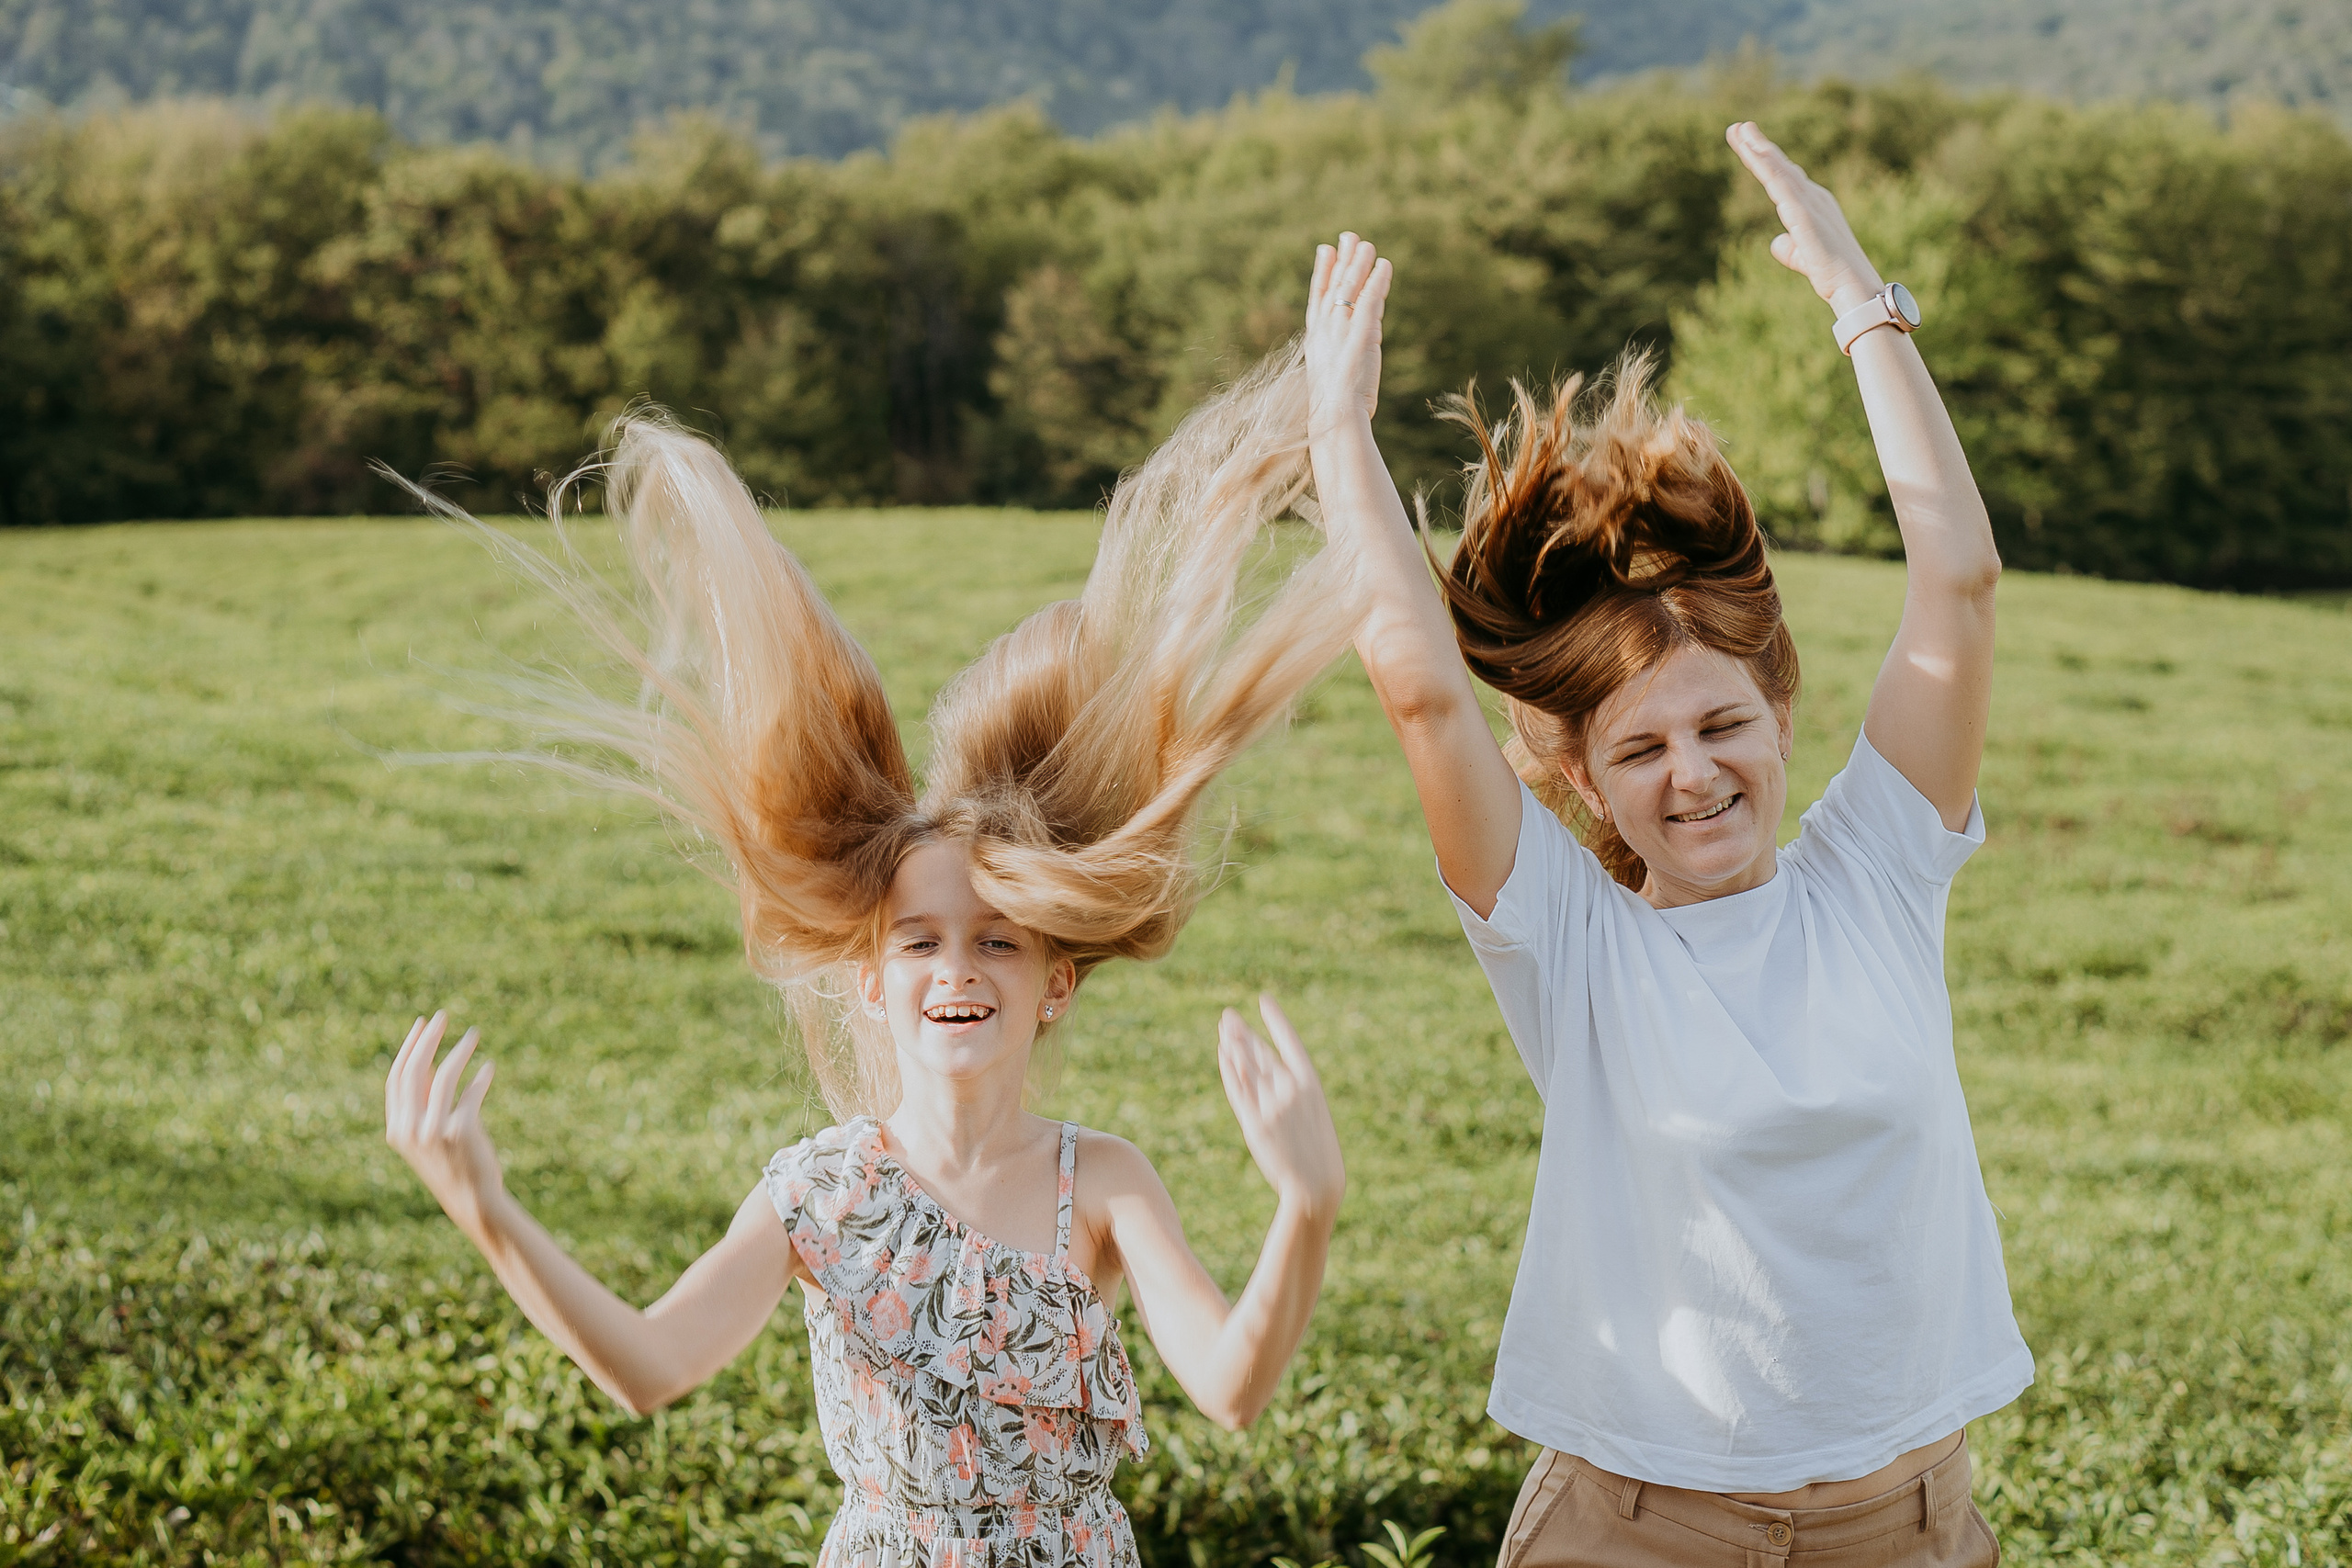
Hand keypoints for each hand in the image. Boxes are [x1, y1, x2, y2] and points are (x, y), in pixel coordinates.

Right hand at [385, 1010, 506, 1232]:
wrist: (474, 1200)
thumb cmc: (453, 1163)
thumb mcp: (429, 1133)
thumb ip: (426, 1101)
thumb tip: (432, 1060)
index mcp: (396, 1129)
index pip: (397, 1079)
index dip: (409, 1049)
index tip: (423, 1025)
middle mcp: (410, 1129)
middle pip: (415, 1070)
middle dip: (428, 1039)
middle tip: (443, 1017)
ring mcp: (434, 1130)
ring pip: (445, 1075)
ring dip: (460, 1050)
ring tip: (474, 1034)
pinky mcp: (461, 1130)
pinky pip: (472, 1092)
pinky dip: (481, 1077)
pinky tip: (489, 1069)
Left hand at [1217, 996, 1344, 1215]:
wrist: (1316, 1184)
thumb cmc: (1318, 1151)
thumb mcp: (1312, 1113)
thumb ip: (1290, 1089)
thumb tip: (1265, 1069)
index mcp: (1311, 1083)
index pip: (1290, 1042)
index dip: (1276, 1020)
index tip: (1264, 1000)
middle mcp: (1289, 1088)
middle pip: (1261, 1054)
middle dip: (1244, 1033)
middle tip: (1229, 1016)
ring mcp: (1270, 1104)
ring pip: (1246, 1067)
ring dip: (1233, 1045)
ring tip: (1223, 1028)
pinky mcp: (1254, 1122)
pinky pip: (1236, 1089)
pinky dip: (1228, 1070)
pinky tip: (1222, 1054)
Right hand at [1304, 233, 1391, 440]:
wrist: (1334, 420)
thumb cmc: (1334, 409)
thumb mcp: (1334, 376)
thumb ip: (1342, 353)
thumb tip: (1354, 340)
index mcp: (1315, 340)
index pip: (1317, 297)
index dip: (1322, 272)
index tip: (1325, 250)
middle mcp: (1324, 330)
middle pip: (1334, 286)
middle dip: (1342, 260)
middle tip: (1350, 236)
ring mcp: (1340, 331)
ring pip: (1350, 289)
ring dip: (1359, 264)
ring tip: (1368, 245)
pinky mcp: (1360, 335)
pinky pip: (1369, 301)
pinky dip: (1377, 281)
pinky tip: (1384, 266)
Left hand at [1725, 122, 1883, 313]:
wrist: (1853, 286)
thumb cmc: (1832, 274)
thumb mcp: (1803, 258)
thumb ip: (1788, 248)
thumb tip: (1775, 242)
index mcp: (1813, 205)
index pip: (1784, 177)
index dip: (1765, 160)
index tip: (1747, 144)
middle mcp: (1813, 197)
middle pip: (1779, 166)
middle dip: (1758, 146)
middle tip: (1737, 127)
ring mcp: (1809, 202)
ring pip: (1777, 169)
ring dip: (1757, 149)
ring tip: (1739, 130)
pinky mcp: (1803, 213)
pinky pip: (1780, 184)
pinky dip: (1767, 167)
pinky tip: (1753, 153)